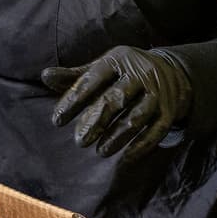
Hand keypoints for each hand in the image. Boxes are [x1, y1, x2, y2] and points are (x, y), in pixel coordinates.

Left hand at [42, 46, 192, 159]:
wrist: (171, 73)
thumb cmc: (124, 74)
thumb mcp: (101, 69)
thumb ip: (74, 76)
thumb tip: (45, 76)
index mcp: (118, 60)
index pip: (92, 79)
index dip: (73, 100)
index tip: (57, 121)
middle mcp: (140, 74)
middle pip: (116, 99)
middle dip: (96, 121)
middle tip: (79, 142)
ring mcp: (157, 93)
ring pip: (136, 117)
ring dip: (117, 136)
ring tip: (100, 152)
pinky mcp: (169, 111)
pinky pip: (156, 131)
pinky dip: (141, 146)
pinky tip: (126, 158)